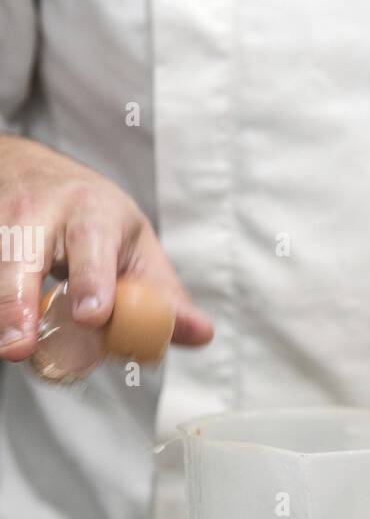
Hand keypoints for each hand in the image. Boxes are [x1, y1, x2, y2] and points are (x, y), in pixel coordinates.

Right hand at [0, 136, 212, 360]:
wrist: (32, 171)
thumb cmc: (93, 217)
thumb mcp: (134, 245)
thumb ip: (163, 295)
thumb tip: (200, 334)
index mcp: (91, 211)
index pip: (91, 242)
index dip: (92, 279)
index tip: (93, 315)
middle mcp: (40, 210)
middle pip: (22, 252)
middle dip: (19, 300)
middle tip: (20, 346)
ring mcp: (1, 220)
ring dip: (3, 308)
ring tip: (11, 347)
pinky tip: (5, 329)